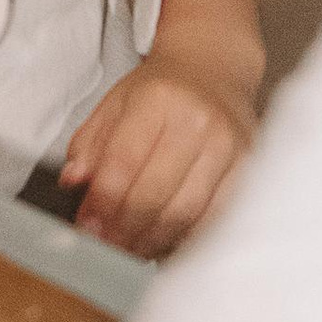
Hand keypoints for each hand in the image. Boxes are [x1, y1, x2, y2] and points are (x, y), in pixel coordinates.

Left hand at [60, 48, 255, 256]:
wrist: (212, 71)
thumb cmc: (160, 91)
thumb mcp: (115, 104)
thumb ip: (89, 144)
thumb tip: (73, 182)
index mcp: (159, 100)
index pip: (124, 161)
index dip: (102, 201)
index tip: (87, 224)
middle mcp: (198, 123)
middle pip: (155, 194)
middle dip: (124, 229)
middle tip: (105, 245)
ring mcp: (229, 148)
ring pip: (186, 214)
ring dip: (152, 241)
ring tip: (129, 249)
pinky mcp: (249, 170)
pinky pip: (215, 219)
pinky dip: (186, 238)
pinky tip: (164, 242)